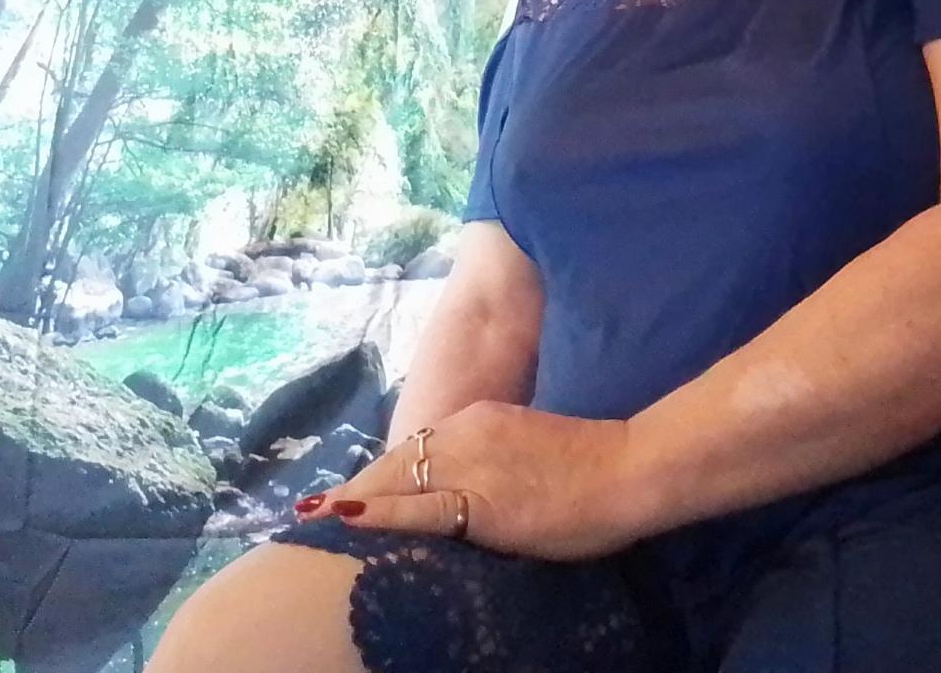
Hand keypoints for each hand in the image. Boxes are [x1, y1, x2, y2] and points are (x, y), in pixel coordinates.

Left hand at [290, 401, 644, 560]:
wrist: (629, 470)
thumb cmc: (592, 468)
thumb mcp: (529, 453)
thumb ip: (493, 464)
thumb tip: (473, 492)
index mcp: (479, 420)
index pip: (416, 448)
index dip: (379, 474)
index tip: (350, 493)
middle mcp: (464, 434)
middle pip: (395, 463)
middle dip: (354, 489)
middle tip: (312, 511)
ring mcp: (469, 465)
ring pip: (397, 482)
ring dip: (354, 502)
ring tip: (313, 520)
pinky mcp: (479, 500)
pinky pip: (419, 508)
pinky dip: (379, 514)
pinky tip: (347, 520)